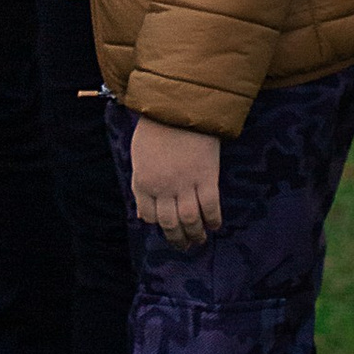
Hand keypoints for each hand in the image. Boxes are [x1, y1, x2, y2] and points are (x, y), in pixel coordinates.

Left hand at [129, 116, 223, 248]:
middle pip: (169, 224)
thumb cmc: (156, 128)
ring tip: (200, 240)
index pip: (149, 215)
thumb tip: (144, 215)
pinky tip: (214, 225)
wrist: (179, 107)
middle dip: (177, 239)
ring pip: (190, 220)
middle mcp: (162, 188)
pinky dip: (212, 219)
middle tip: (185, 246)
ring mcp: (185, 184)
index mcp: (143, 182)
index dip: (158, 224)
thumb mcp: (139, 156)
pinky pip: (210, 207)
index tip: (166, 227)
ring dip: (195, 234)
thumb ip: (141, 184)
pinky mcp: (206, 177)